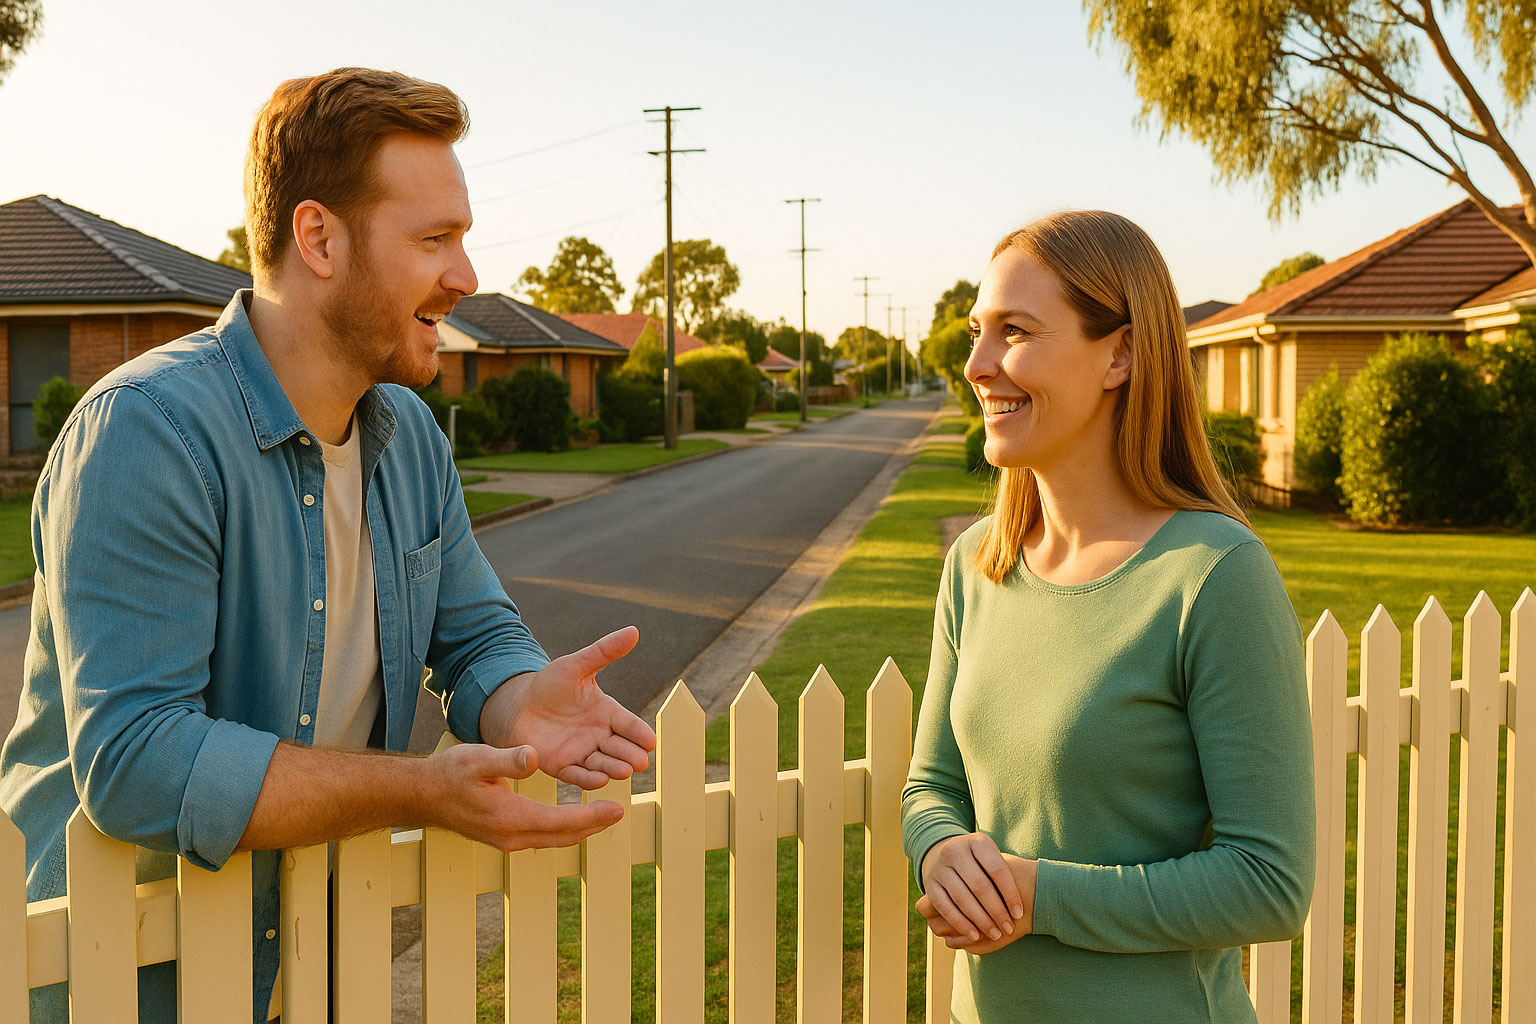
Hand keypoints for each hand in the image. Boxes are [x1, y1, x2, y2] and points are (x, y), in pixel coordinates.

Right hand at [425, 741, 623, 850]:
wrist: (422, 796)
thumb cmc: (449, 773)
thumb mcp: (477, 758)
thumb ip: (507, 759)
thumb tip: (533, 756)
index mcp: (510, 817)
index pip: (561, 822)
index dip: (592, 817)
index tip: (618, 809)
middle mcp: (511, 836)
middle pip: (562, 836)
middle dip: (593, 826)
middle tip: (620, 814)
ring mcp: (506, 840)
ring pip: (552, 839)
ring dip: (579, 830)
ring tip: (603, 818)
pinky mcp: (502, 837)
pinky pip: (541, 837)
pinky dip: (562, 829)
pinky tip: (571, 820)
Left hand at [480, 625, 657, 788]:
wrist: (518, 705)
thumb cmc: (550, 684)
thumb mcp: (576, 665)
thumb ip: (604, 651)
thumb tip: (633, 631)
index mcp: (606, 712)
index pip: (628, 724)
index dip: (639, 733)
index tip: (651, 741)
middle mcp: (598, 734)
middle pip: (620, 747)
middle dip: (630, 754)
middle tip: (640, 762)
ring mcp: (582, 752)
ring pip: (603, 763)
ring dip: (614, 768)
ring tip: (624, 771)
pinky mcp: (562, 766)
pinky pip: (578, 775)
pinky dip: (589, 779)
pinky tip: (599, 780)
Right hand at [918, 833, 1029, 945]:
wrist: (945, 852)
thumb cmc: (980, 861)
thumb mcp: (993, 856)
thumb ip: (1005, 873)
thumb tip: (1027, 902)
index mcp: (976, 841)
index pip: (997, 869)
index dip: (1010, 893)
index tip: (1019, 914)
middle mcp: (955, 850)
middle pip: (979, 885)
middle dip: (996, 911)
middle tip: (1008, 929)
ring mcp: (940, 867)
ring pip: (962, 898)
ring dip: (980, 920)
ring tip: (995, 934)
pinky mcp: (929, 885)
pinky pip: (945, 907)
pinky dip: (960, 923)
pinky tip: (974, 935)